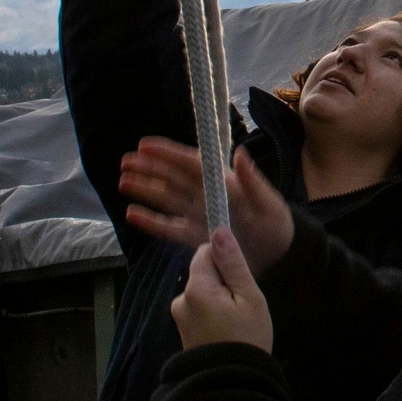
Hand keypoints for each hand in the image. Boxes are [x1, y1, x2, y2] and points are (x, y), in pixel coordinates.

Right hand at [120, 140, 294, 274]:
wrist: (278, 255)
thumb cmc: (276, 223)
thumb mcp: (267, 201)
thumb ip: (251, 180)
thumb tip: (238, 152)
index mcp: (221, 182)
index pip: (190, 163)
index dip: (167, 153)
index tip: (145, 145)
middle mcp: (205, 195)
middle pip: (172, 178)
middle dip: (149, 168)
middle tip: (125, 161)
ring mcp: (197, 215)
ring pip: (165, 198)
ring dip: (144, 189)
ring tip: (123, 181)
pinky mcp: (193, 236)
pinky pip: (167, 226)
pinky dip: (150, 221)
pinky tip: (131, 214)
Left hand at [172, 227, 272, 351]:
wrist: (232, 383)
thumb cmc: (247, 338)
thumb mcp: (249, 296)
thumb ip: (233, 263)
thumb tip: (219, 231)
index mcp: (196, 287)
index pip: (205, 252)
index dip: (225, 260)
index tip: (241, 279)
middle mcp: (181, 299)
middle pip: (203, 272)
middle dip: (223, 281)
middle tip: (243, 305)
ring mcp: (180, 316)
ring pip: (203, 291)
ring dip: (219, 299)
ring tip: (237, 322)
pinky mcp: (183, 330)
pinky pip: (200, 309)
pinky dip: (213, 314)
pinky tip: (227, 330)